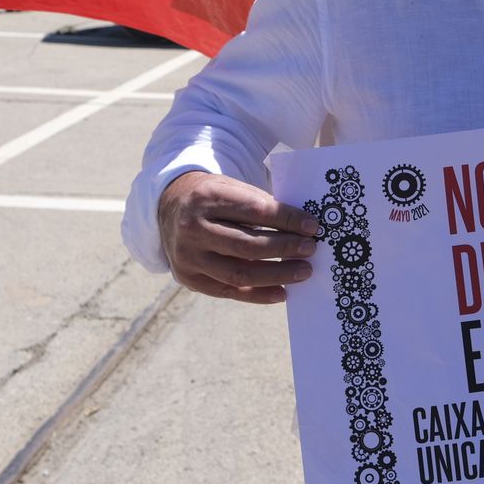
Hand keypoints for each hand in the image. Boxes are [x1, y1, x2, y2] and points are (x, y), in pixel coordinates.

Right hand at [157, 171, 320, 303]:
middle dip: (285, 248)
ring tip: (303, 272)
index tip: (313, 227)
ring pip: (239, 273)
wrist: (170, 207)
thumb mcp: (232, 188)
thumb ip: (262, 205)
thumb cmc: (214, 198)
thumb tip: (302, 228)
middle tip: (311, 250)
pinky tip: (282, 292)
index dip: (287, 219)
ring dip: (277, 275)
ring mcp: (188, 256)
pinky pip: (228, 291)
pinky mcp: (188, 278)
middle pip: (247, 245)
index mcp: (207, 197)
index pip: (255, 211)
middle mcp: (193, 227)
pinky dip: (258, 295)